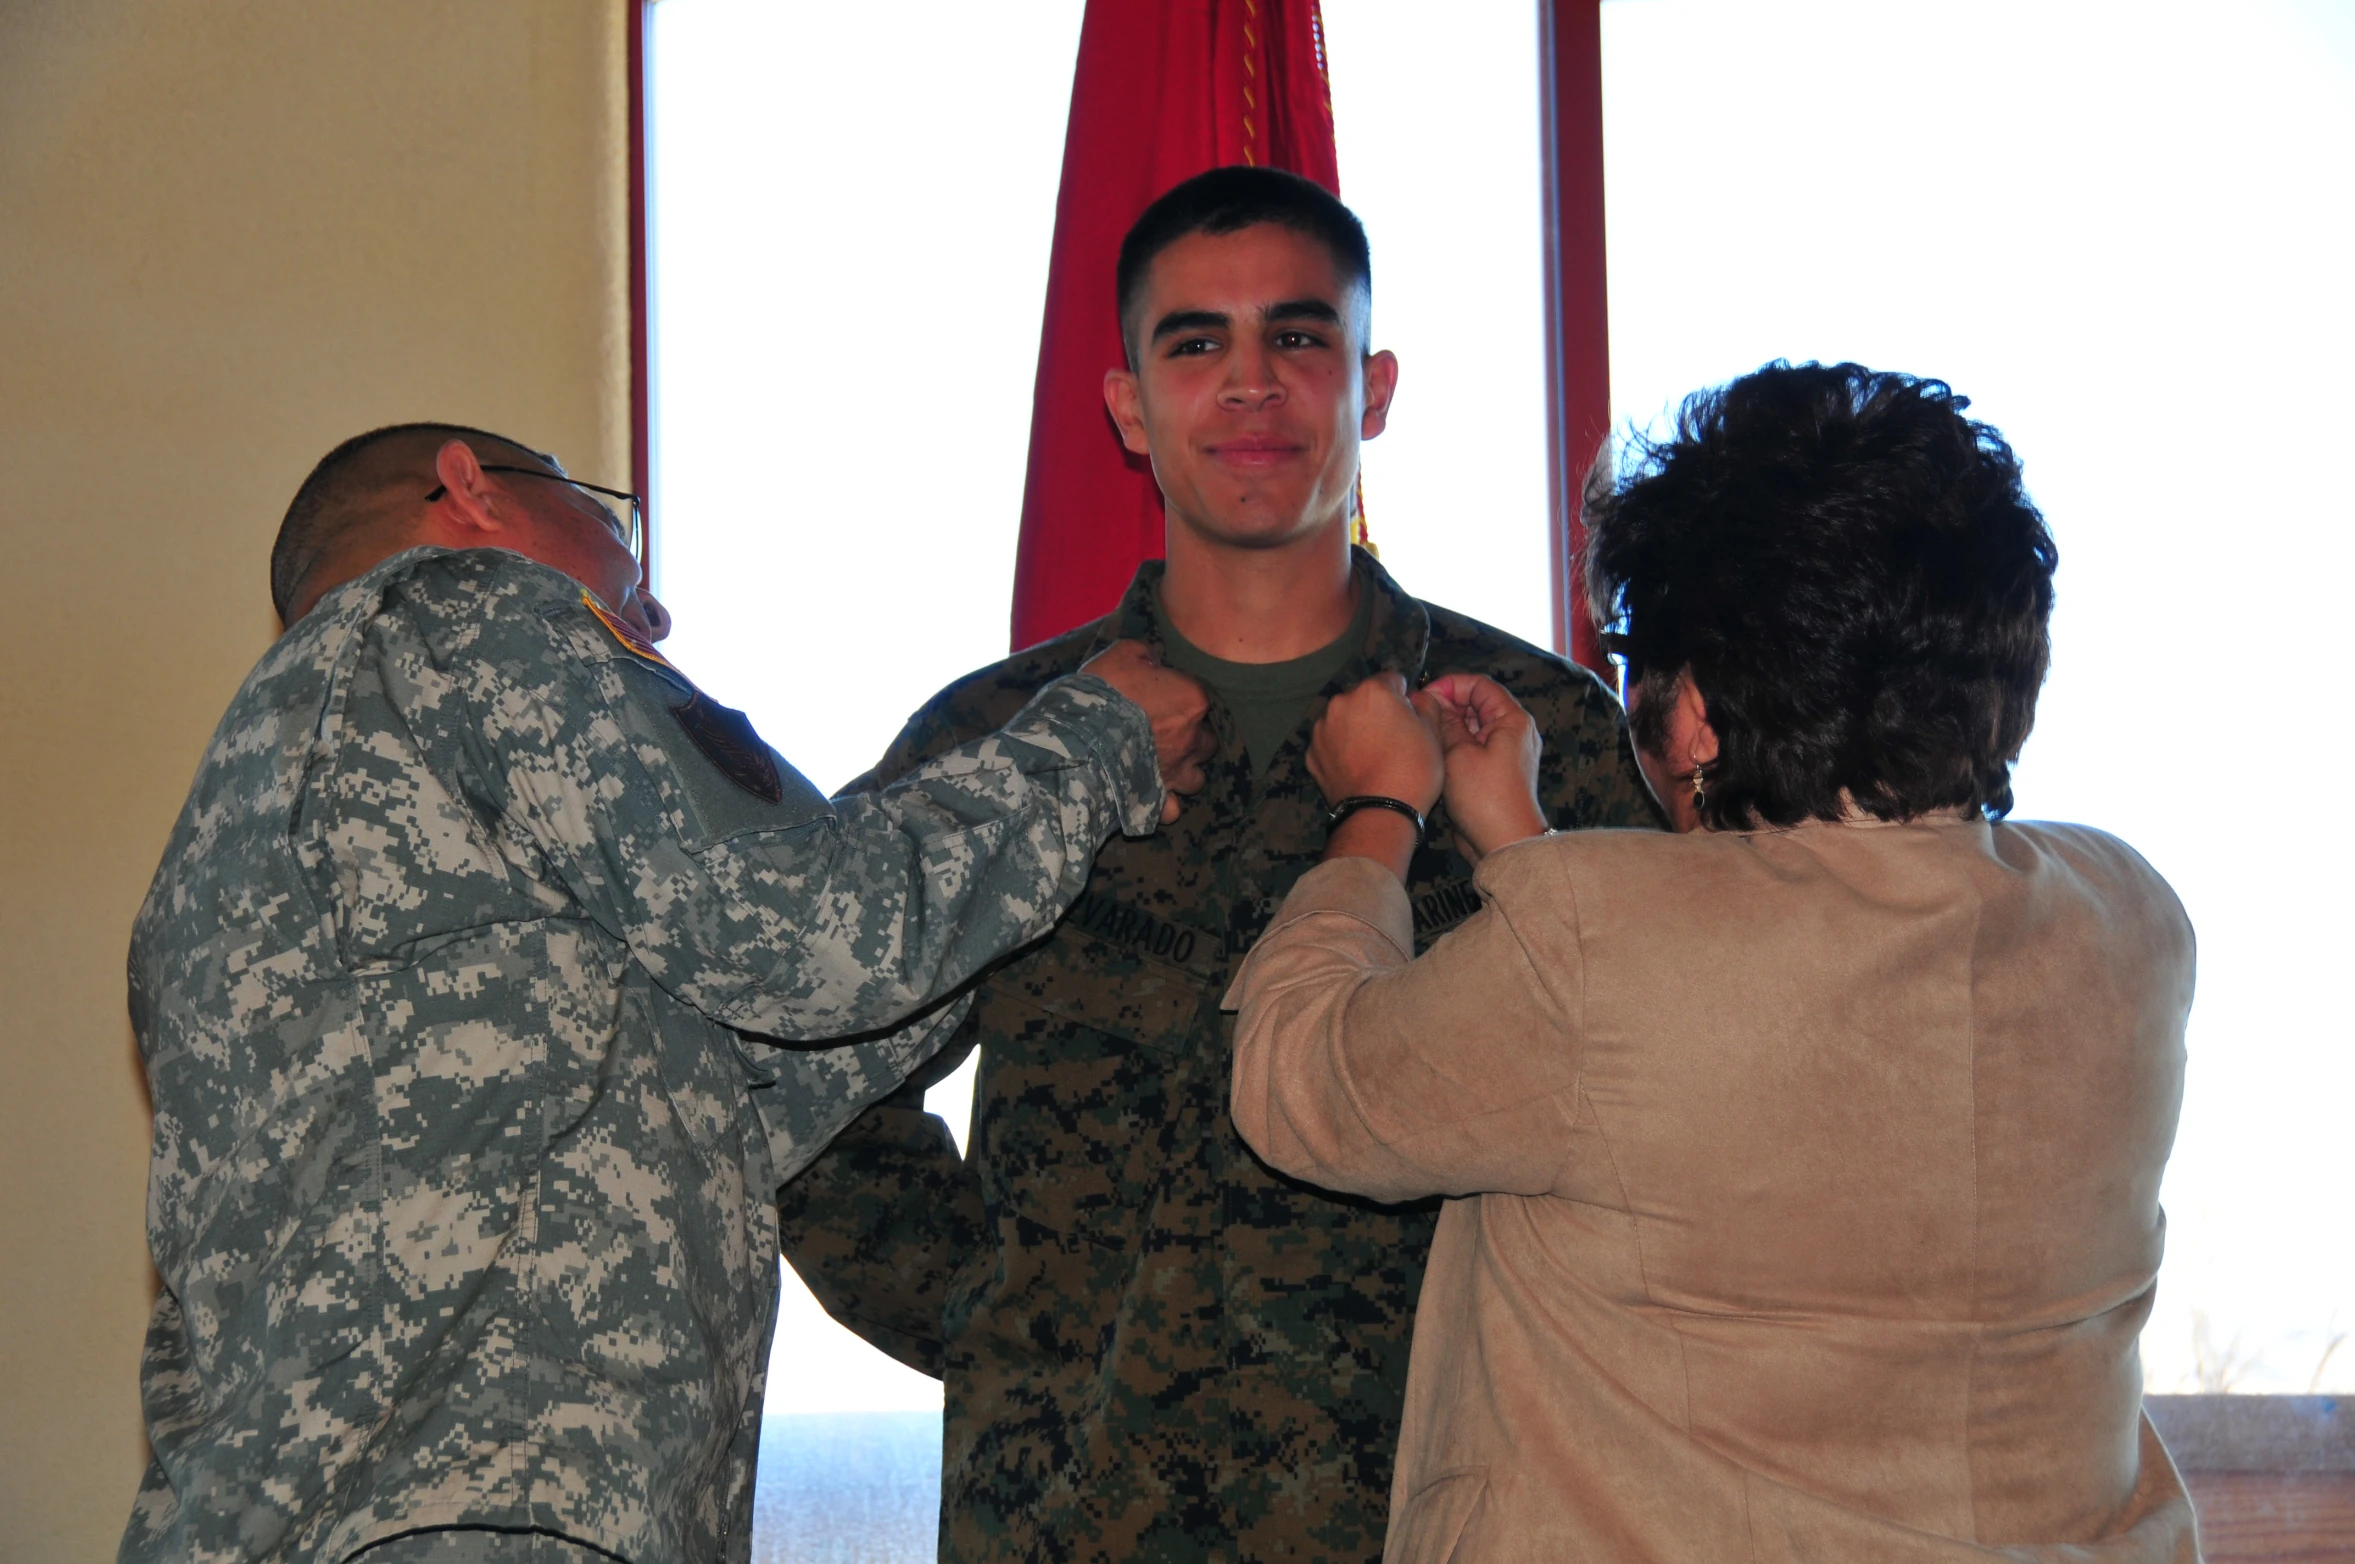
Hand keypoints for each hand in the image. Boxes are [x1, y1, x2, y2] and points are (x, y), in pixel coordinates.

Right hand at [1082, 639, 1214, 822]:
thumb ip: (1146, 653)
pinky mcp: (1158, 798)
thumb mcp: (1122, 653)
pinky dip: (1165, 805)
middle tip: (1166, 733)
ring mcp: (1177, 772)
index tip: (1162, 696)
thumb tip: (1154, 659)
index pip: (1201, 696)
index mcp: (1192, 699)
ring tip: (1164, 767)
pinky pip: (1172, 810)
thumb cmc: (1103, 690)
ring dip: (1184, 772)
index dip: (1181, 696)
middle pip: (1207, 742)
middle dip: (1192, 738)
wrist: (1078, 735)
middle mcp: (1193, 738)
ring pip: (1196, 779)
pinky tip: (1152, 796)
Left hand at [1308, 672, 1443, 813]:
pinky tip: (1355, 768)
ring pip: (1344, 719)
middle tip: (1391, 740)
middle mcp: (1341, 702)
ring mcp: (1322, 729)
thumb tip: (1416, 697)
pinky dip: (1340, 750)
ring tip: (1372, 757)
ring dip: (1355, 729)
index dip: (1404, 698)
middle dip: (1376, 712)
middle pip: (1363, 698)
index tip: (1409, 719)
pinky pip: (1330, 743)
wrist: (1379, 814)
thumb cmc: (1413, 770)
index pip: (1392, 680)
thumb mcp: (1433, 732)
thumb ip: (1425, 703)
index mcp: (1372, 690)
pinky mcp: (1311, 754)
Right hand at [1413, 673, 1545, 862]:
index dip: (1450, 685)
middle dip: (1447, 705)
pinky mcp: (1494, 771)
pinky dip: (1453, 746)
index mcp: (1512, 719)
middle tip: (1419, 715)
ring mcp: (1504, 752)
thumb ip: (1445, 722)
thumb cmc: (1485, 797)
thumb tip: (1433, 700)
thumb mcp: (1458, 753)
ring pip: (1472, 726)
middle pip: (1476, 704)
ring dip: (1448, 727)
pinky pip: (1472, 748)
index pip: (1480, 685)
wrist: (1505, 843)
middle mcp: (1512, 731)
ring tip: (1423, 734)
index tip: (1425, 695)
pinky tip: (1434, 753)